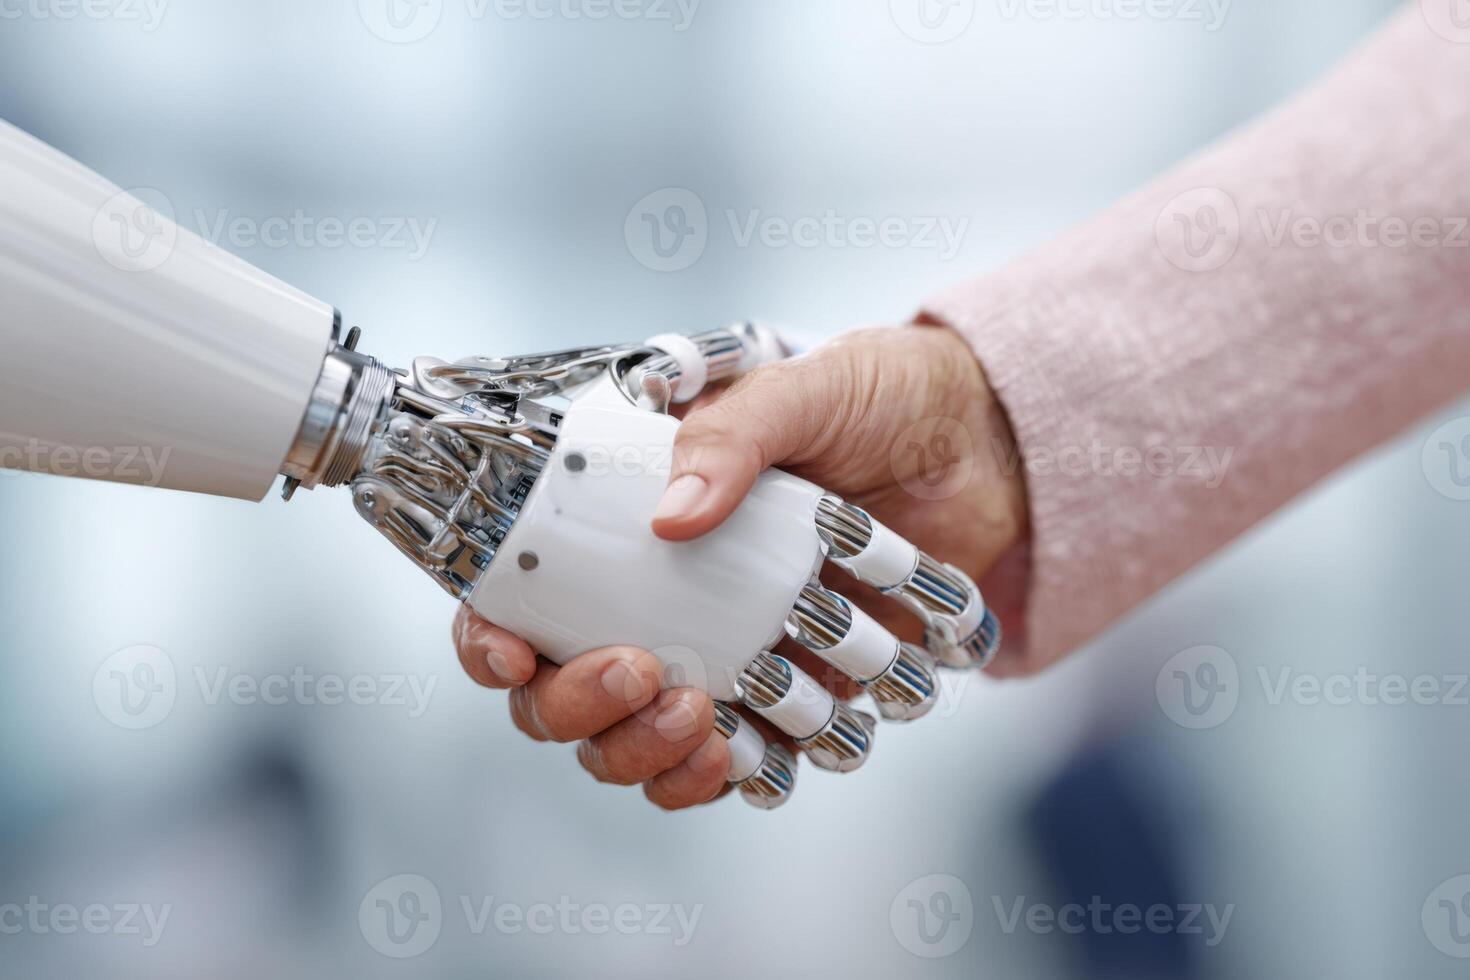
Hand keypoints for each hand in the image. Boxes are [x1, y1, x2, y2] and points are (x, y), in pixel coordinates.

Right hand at [452, 323, 1028, 808]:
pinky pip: (736, 764)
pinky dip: (729, 777)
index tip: (512, 650)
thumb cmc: (882, 397)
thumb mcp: (804, 387)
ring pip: (636, 745)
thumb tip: (671, 514)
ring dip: (648, 756)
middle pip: (563, 693)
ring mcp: (719, 654)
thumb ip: (734, 432)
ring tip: (703, 722)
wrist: (990, 446)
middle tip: (637, 672)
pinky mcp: (790, 693)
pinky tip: (745, 758)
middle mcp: (657, 598)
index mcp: (631, 520)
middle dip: (577, 707)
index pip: (520, 594)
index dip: (492, 636)